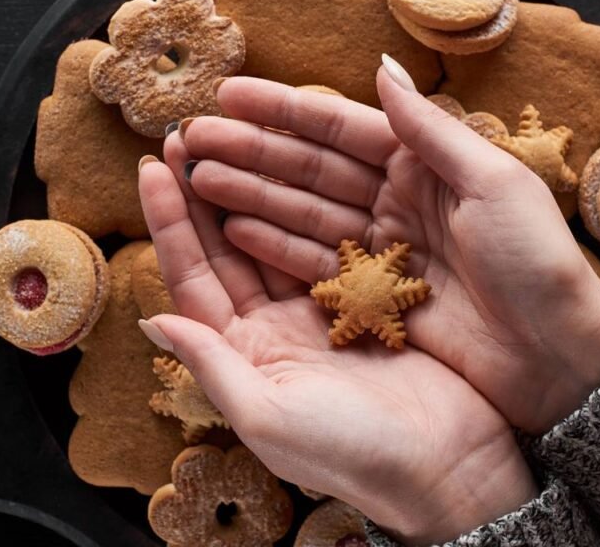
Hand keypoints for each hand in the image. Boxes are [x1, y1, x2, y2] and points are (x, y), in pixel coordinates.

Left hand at [137, 137, 536, 544]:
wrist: (445, 465)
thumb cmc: (353, 453)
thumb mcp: (270, 417)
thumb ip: (213, 367)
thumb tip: (154, 320)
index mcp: (243, 356)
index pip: (193, 279)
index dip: (170, 224)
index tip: (154, 169)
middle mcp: (273, 331)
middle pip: (226, 250)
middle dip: (203, 193)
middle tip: (188, 134)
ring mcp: (318, 312)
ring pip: (272, 238)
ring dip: (251, 188)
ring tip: (231, 138)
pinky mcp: (363, 301)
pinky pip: (324, 243)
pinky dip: (307, 205)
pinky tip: (297, 167)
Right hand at [174, 61, 599, 434]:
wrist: (557, 356)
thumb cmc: (536, 263)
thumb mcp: (493, 183)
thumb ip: (430, 129)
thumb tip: (381, 67)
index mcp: (427, 164)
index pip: (340, 128)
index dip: (283, 111)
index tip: (229, 97)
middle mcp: (397, 199)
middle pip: (310, 168)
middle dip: (251, 152)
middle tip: (192, 140)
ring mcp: (381, 248)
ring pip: (303, 212)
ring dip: (251, 195)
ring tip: (197, 180)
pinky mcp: (372, 294)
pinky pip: (314, 262)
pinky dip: (274, 245)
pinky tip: (234, 230)